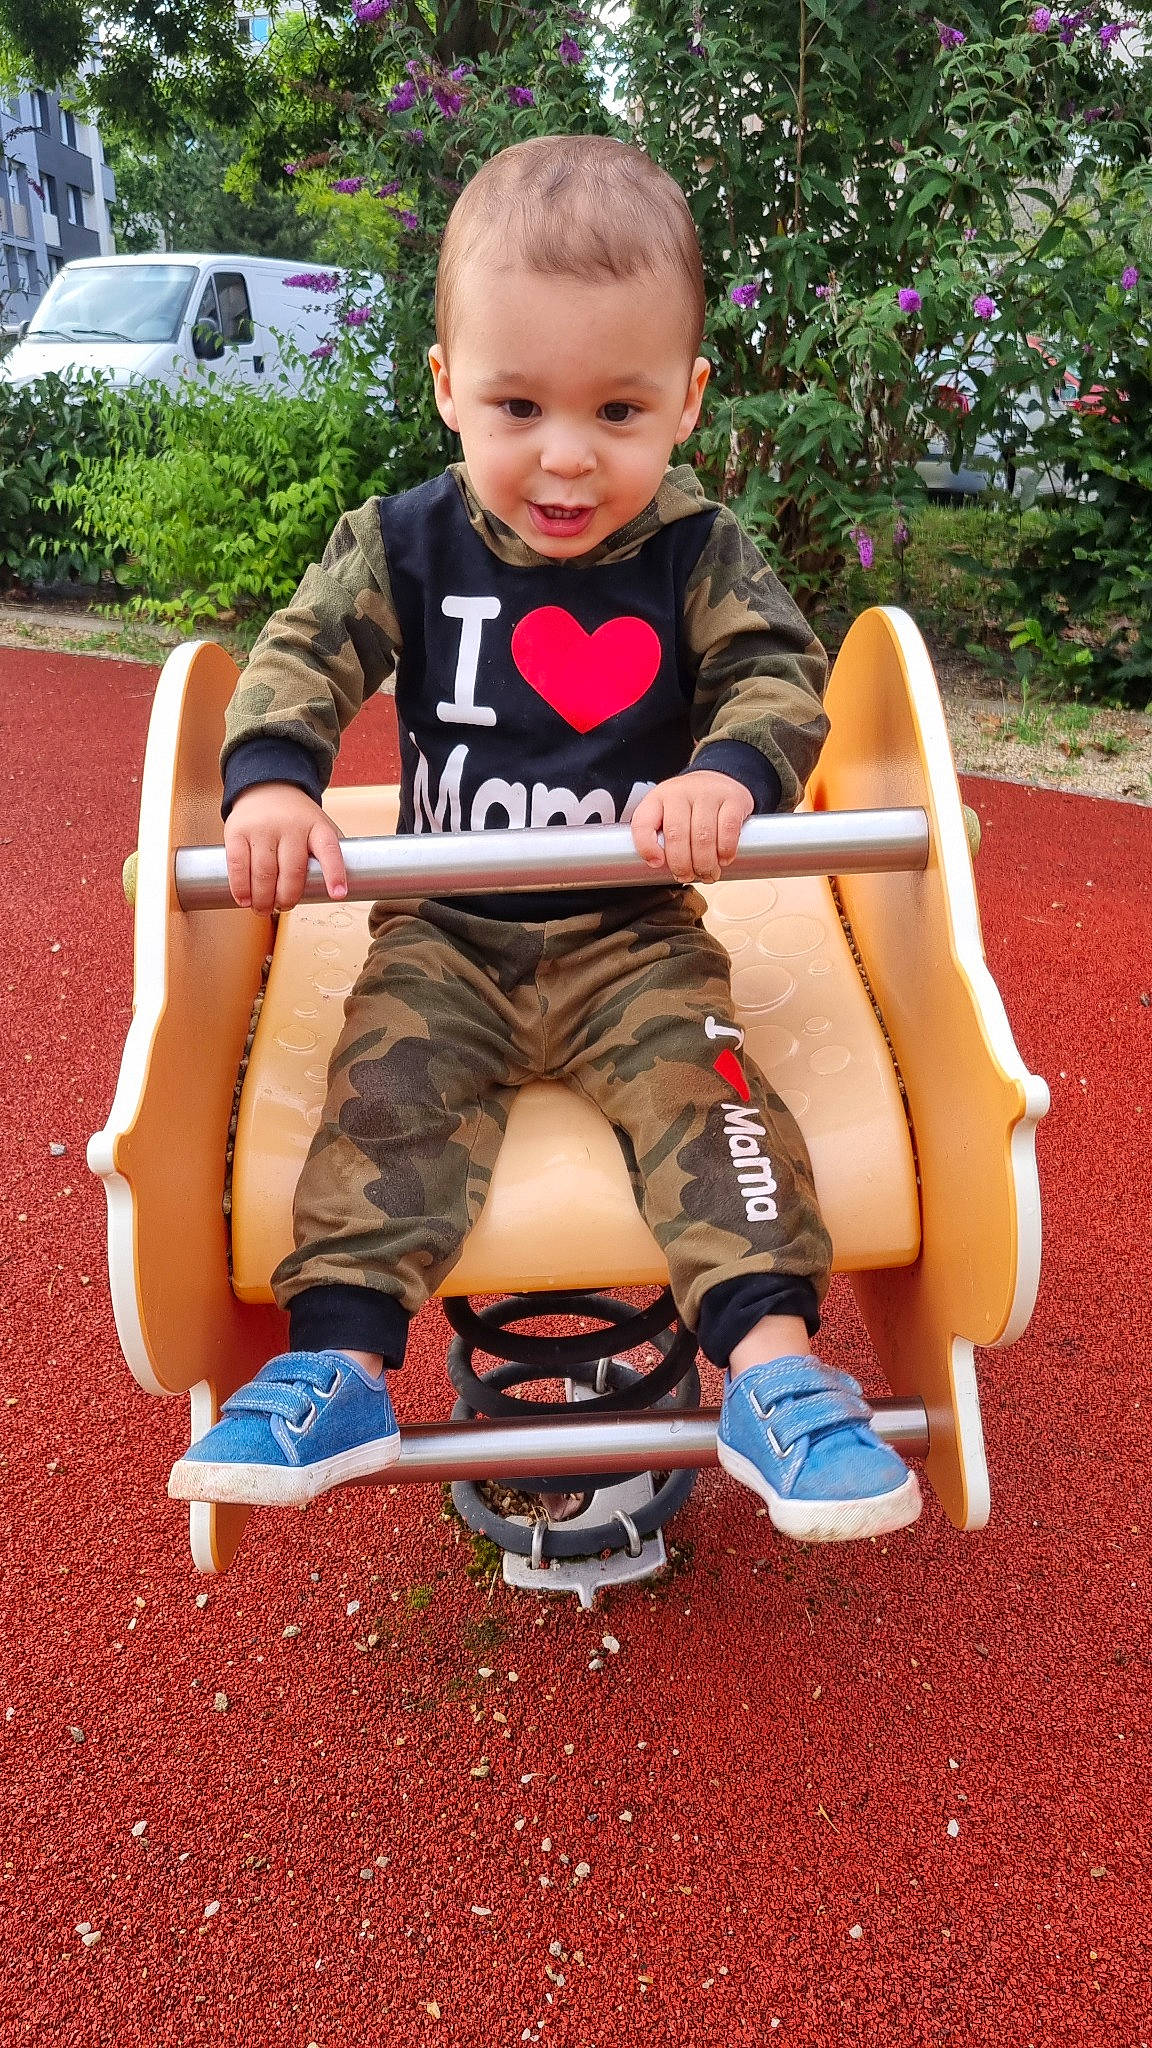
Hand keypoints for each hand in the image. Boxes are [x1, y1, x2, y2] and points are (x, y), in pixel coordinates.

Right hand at [224, 783, 347, 912]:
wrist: (267, 787)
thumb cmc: (297, 818)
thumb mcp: (319, 826)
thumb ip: (330, 853)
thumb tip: (340, 890)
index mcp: (316, 827)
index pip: (329, 850)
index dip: (335, 873)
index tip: (338, 894)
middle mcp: (290, 826)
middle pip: (291, 871)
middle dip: (287, 898)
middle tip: (284, 908)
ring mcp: (263, 828)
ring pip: (263, 872)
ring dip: (263, 898)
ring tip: (263, 909)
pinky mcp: (237, 831)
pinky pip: (238, 865)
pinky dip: (241, 887)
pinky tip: (245, 899)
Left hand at [630, 771, 754, 883]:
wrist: (719, 781)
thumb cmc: (690, 806)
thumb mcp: (666, 815)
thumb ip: (658, 838)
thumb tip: (661, 869)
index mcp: (658, 798)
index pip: (643, 823)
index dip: (646, 847)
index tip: (656, 864)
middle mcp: (681, 792)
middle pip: (677, 835)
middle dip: (682, 865)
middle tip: (687, 877)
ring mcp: (708, 793)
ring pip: (703, 836)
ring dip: (705, 863)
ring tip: (707, 874)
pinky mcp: (733, 798)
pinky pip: (728, 829)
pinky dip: (726, 850)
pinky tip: (724, 859)